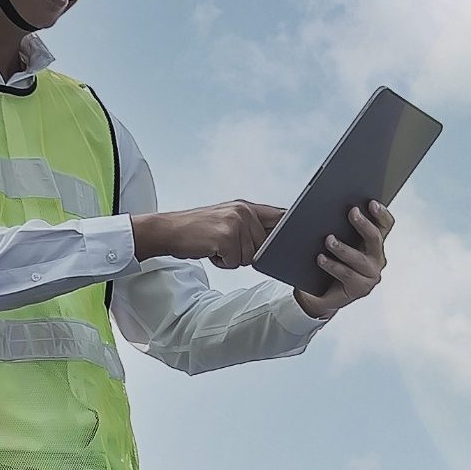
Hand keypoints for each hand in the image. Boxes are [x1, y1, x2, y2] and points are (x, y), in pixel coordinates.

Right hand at [130, 199, 281, 266]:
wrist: (168, 230)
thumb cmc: (198, 231)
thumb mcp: (227, 220)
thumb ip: (251, 227)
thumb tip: (277, 242)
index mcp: (247, 207)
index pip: (281, 217)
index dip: (292, 229)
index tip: (302, 235)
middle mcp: (244, 211)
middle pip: (265, 247)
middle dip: (246, 253)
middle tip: (223, 244)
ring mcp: (235, 222)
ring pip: (250, 257)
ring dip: (232, 258)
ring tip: (215, 246)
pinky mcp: (226, 236)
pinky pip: (235, 262)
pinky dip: (222, 262)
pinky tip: (210, 250)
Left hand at [295, 202, 393, 321]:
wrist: (318, 292)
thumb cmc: (327, 260)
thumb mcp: (334, 239)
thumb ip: (336, 224)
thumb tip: (325, 206)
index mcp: (374, 242)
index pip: (385, 225)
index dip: (381, 213)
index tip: (371, 202)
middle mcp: (376, 257)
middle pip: (375, 238)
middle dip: (364, 224)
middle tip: (352, 212)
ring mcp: (370, 274)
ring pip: (359, 258)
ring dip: (343, 248)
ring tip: (329, 239)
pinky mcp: (360, 288)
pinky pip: (347, 274)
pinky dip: (333, 265)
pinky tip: (320, 258)